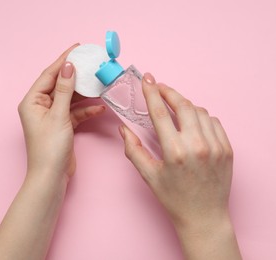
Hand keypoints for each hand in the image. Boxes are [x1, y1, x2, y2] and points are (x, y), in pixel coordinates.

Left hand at [18, 44, 104, 182]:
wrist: (51, 176)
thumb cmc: (49, 148)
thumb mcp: (58, 115)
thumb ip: (64, 90)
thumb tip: (68, 66)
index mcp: (32, 101)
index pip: (49, 74)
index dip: (63, 60)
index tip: (77, 48)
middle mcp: (40, 106)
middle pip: (60, 85)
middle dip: (76, 76)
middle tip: (91, 64)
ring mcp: (51, 116)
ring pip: (70, 99)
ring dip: (84, 94)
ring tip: (99, 84)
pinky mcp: (62, 125)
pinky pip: (75, 112)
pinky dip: (86, 110)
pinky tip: (99, 107)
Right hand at [120, 73, 240, 258]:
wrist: (204, 216)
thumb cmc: (174, 198)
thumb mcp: (148, 176)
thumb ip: (133, 149)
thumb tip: (124, 129)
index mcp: (174, 152)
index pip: (160, 113)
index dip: (151, 93)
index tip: (147, 79)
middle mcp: (197, 146)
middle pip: (182, 105)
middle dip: (168, 91)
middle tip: (158, 86)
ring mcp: (215, 146)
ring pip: (199, 111)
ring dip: (185, 104)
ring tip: (174, 107)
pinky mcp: (227, 149)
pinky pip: (214, 122)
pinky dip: (201, 117)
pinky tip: (192, 122)